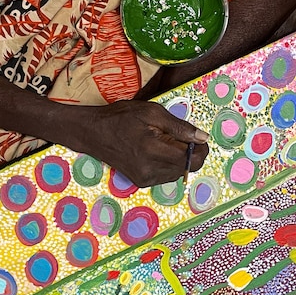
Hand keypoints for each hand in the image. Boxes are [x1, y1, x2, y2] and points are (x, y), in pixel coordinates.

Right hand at [69, 100, 209, 187]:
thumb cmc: (122, 117)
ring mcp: (145, 179)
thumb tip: (203, 138)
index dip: (201, 148)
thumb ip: (179, 127)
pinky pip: (166, 176)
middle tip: (181, 136)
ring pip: (178, 173)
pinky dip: (169, 164)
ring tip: (165, 142)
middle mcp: (151, 170)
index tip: (197, 136)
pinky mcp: (141, 182)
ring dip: (180, 159)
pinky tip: (157, 151)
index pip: (192, 159)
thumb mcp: (152, 113)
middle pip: (187, 168)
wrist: (93, 132)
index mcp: (154, 151)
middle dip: (191, 152)